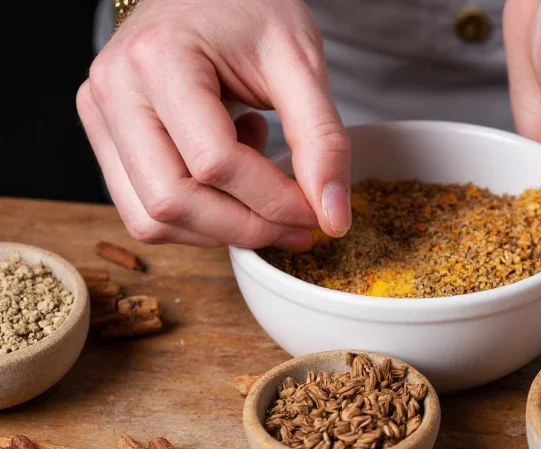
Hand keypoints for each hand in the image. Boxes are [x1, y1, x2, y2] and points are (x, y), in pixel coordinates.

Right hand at [77, 0, 351, 249]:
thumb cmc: (250, 8)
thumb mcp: (300, 62)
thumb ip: (322, 141)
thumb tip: (334, 217)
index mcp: (159, 59)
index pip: (214, 162)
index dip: (274, 200)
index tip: (319, 212)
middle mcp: (114, 91)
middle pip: (172, 201)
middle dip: (247, 228)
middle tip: (299, 225)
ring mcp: (101, 117)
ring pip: (151, 219)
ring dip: (220, 229)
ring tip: (262, 185)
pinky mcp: (106, 138)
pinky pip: (144, 210)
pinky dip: (197, 215)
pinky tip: (229, 173)